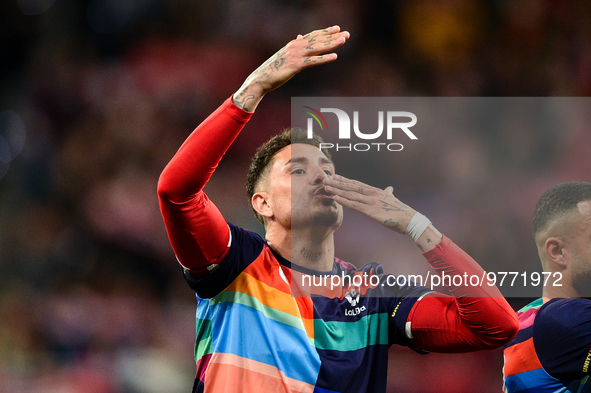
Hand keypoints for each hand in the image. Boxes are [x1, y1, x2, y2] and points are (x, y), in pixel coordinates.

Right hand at [233, 25, 349, 111]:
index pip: (312, 35)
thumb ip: (294, 46)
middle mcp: (295, 46)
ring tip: (344, 40)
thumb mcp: (284, 55)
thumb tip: (299, 37)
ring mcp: (295, 55)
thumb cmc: (272, 69)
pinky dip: (324, 58)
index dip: (325, 31)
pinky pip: (313, 61)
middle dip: (333, 36)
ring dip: (331, 43)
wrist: (261, 79)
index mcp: (293, 44)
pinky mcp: (295, 65)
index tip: (337, 28)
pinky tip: (335, 56)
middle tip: (347, 34)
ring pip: (317, 47)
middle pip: (317, 39)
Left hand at [323, 174, 415, 233]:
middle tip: (325, 179)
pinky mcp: (371, 211)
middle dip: (337, 183)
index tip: (335, 176)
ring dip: (337, 190)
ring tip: (326, 187)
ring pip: (350, 195)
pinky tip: (335, 198)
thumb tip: (390, 188)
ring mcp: (371, 201)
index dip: (345, 180)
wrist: (410, 220)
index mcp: (377, 191)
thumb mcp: (393, 199)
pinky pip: (354, 205)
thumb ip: (389, 193)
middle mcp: (372, 193)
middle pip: (351, 187)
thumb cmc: (402, 212)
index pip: (357, 184)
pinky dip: (344, 201)